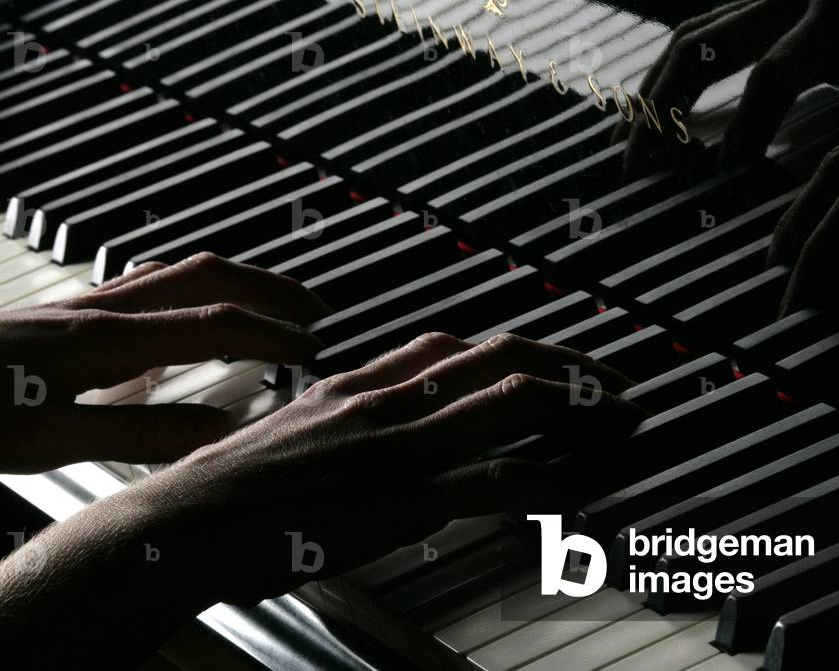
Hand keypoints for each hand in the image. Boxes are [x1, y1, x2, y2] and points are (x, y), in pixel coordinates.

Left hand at [0, 252, 329, 472]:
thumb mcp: (55, 438)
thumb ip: (144, 428)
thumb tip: (218, 426)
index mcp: (108, 339)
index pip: (215, 324)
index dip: (270, 335)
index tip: (310, 350)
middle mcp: (102, 309)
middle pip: (207, 275)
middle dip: (268, 288)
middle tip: (312, 308)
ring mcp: (85, 305)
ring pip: (178, 271)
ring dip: (235, 282)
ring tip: (270, 303)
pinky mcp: (69, 314)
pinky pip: (149, 285)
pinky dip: (192, 292)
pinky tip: (189, 319)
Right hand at [140, 332, 643, 601]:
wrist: (186, 521)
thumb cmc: (238, 482)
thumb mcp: (304, 424)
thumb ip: (361, 411)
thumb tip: (407, 412)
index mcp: (367, 380)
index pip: (465, 346)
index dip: (527, 350)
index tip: (564, 363)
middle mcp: (391, 398)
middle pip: (505, 360)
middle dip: (576, 369)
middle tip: (620, 385)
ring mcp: (400, 445)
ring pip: (512, 404)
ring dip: (581, 410)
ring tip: (624, 420)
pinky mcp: (398, 498)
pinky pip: (491, 478)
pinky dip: (546, 478)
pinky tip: (579, 483)